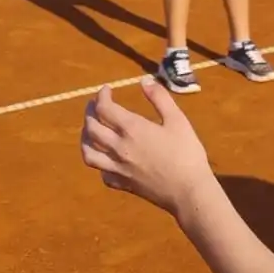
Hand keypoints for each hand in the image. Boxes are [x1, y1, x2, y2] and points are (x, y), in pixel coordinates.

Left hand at [80, 82, 215, 216]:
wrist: (188, 191)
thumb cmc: (187, 154)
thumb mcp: (178, 120)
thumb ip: (160, 98)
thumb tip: (144, 81)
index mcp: (132, 129)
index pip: (104, 108)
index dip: (101, 96)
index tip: (106, 90)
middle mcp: (118, 147)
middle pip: (91, 127)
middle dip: (89, 112)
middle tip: (95, 104)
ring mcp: (117, 168)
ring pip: (88, 152)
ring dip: (85, 138)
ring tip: (91, 130)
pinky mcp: (121, 184)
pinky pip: (101, 173)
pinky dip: (100, 162)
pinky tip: (106, 157)